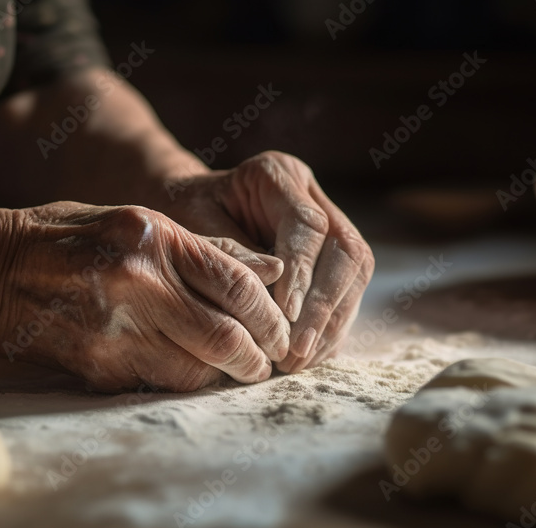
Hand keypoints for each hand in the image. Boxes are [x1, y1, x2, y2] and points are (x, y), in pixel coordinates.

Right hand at [0, 202, 289, 391]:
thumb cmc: (66, 236)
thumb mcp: (135, 220)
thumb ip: (203, 247)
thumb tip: (270, 269)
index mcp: (152, 238)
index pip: (237, 285)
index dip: (270, 315)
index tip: (279, 329)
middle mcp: (137, 285)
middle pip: (226, 338)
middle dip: (258, 357)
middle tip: (267, 360)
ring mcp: (114, 330)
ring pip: (197, 371)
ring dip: (222, 374)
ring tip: (232, 366)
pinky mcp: (95, 367)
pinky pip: (158, 383)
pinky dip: (181, 379)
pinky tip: (184, 366)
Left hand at [161, 151, 374, 372]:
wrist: (182, 209)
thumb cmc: (181, 216)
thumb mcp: (192, 227)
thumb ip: (232, 256)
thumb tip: (272, 299)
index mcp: (277, 174)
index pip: (308, 226)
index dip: (302, 274)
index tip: (286, 316)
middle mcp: (311, 194)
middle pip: (347, 250)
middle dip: (325, 306)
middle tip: (297, 351)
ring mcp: (328, 222)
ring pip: (355, 273)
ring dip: (332, 323)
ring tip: (300, 361)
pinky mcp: (330, 255)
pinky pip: (348, 292)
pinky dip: (331, 327)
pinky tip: (308, 356)